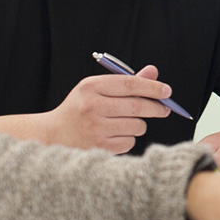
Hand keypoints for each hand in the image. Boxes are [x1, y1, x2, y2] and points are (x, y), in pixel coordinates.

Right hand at [44, 65, 171, 152]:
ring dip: (140, 124)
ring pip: (137, 125)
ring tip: (128, 122)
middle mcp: (92, 107)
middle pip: (137, 106)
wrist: (52, 135)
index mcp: (91, 87)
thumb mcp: (97, 89)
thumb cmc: (80, 108)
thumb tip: (153, 72)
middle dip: (157, 107)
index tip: (167, 91)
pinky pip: (130, 141)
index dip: (153, 87)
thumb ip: (126, 81)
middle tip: (165, 109)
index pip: (130, 84)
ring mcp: (95, 129)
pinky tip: (116, 134)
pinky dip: (129, 138)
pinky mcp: (99, 147)